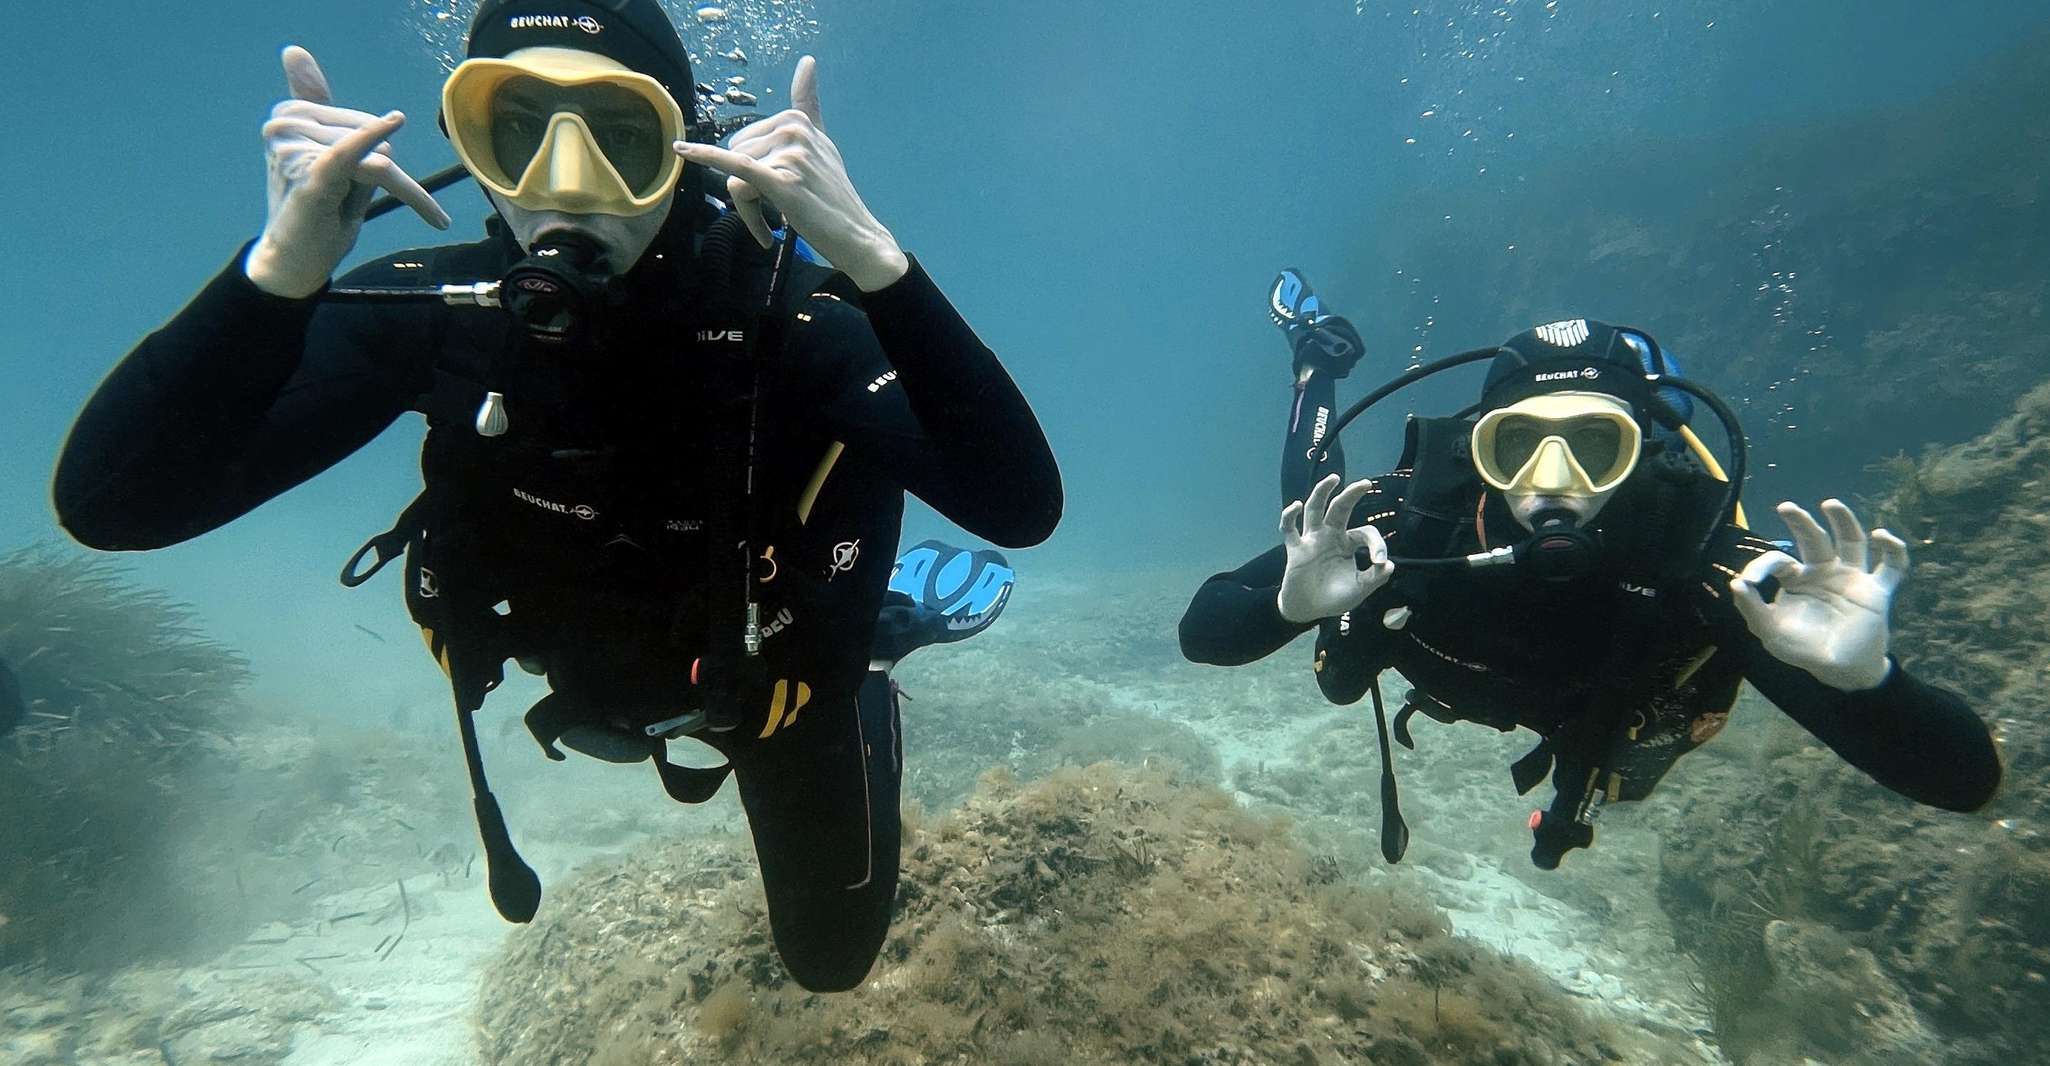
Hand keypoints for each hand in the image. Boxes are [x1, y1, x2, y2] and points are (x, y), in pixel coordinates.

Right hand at [244, 46, 449, 298]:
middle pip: (371, 137)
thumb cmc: (317, 208)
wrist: (293, 258)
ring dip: (370, 192)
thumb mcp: (328, 154)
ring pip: (374, 158)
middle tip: (342, 200)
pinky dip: (371, 141)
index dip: (378, 148)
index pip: (358, 120)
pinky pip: (349, 152)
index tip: (387, 175)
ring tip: (335, 207)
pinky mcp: (309, 175)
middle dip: (376, 173)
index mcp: (289, 113)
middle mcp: (284, 124)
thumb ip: (322, 108)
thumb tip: (294, 50)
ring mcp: (293, 149)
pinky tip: (393, 122)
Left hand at [672, 56, 908, 291]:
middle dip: (750, 186)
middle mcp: (792, 130)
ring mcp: (788, 154)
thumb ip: (809, 104)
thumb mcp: (822, 142)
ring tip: (778, 217)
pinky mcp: (781, 180)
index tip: (754, 160)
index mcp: (797, 120)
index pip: (752, 138)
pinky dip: (705, 157)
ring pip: (737, 176)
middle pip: (738, 154)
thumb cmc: (833, 194)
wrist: (855, 233)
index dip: (753, 163)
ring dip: (749, 206)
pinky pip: (735, 167)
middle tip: (778, 205)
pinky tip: (682, 150)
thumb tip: (807, 59)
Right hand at [1278, 474, 1392, 623]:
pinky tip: (1296, 506)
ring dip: (1322, 493)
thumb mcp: (1359, 589)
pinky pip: (1289, 529)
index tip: (1379, 562)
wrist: (1308, 610)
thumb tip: (1389, 564)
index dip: (1376, 544)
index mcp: (1348, 544)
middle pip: (1340, 508)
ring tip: (1333, 478)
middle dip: (1352, 494)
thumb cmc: (1334, 598)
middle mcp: (1330, 536)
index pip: (1365, 533)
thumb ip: (1374, 578)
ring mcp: (1312, 540)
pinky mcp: (1295, 549)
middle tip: (1366, 483)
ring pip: (1315, 510)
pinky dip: (1289, 516)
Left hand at [1731, 499, 1905, 690]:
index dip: (1763, 565)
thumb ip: (1752, 608)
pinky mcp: (1877, 591)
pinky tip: (1882, 535)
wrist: (1840, 670)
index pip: (1780, 561)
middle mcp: (1824, 572)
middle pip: (1814, 539)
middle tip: (1785, 507)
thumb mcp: (1771, 631)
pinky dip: (1893, 549)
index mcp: (1797, 580)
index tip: (1750, 580)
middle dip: (1801, 523)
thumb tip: (1734, 582)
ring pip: (1851, 542)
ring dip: (1844, 521)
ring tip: (1830, 504)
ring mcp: (1852, 579)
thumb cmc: (1804, 649)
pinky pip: (1893, 567)